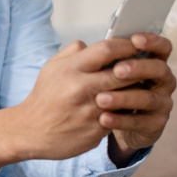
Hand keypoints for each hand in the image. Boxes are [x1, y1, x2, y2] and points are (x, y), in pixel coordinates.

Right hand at [0, 36, 166, 171]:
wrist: (30, 132)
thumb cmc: (44, 97)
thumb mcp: (52, 67)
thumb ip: (74, 52)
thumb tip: (96, 44)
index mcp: (71, 69)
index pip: (107, 49)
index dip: (127, 44)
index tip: (137, 44)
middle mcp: (81, 88)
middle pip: (124, 72)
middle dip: (138, 68)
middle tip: (146, 65)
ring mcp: (91, 111)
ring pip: (126, 96)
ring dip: (135, 90)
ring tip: (139, 85)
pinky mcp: (96, 130)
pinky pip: (119, 116)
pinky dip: (124, 111)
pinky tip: (125, 108)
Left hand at [95, 33, 175, 152]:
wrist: (117, 123)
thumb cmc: (114, 90)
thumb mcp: (109, 73)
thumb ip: (104, 60)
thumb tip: (81, 45)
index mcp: (153, 63)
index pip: (162, 48)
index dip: (153, 42)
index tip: (135, 39)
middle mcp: (163, 81)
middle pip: (160, 70)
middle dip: (138, 68)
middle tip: (117, 70)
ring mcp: (162, 104)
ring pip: (148, 98)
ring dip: (124, 97)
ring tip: (100, 99)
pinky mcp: (155, 124)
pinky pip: (139, 122)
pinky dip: (120, 120)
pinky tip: (103, 118)